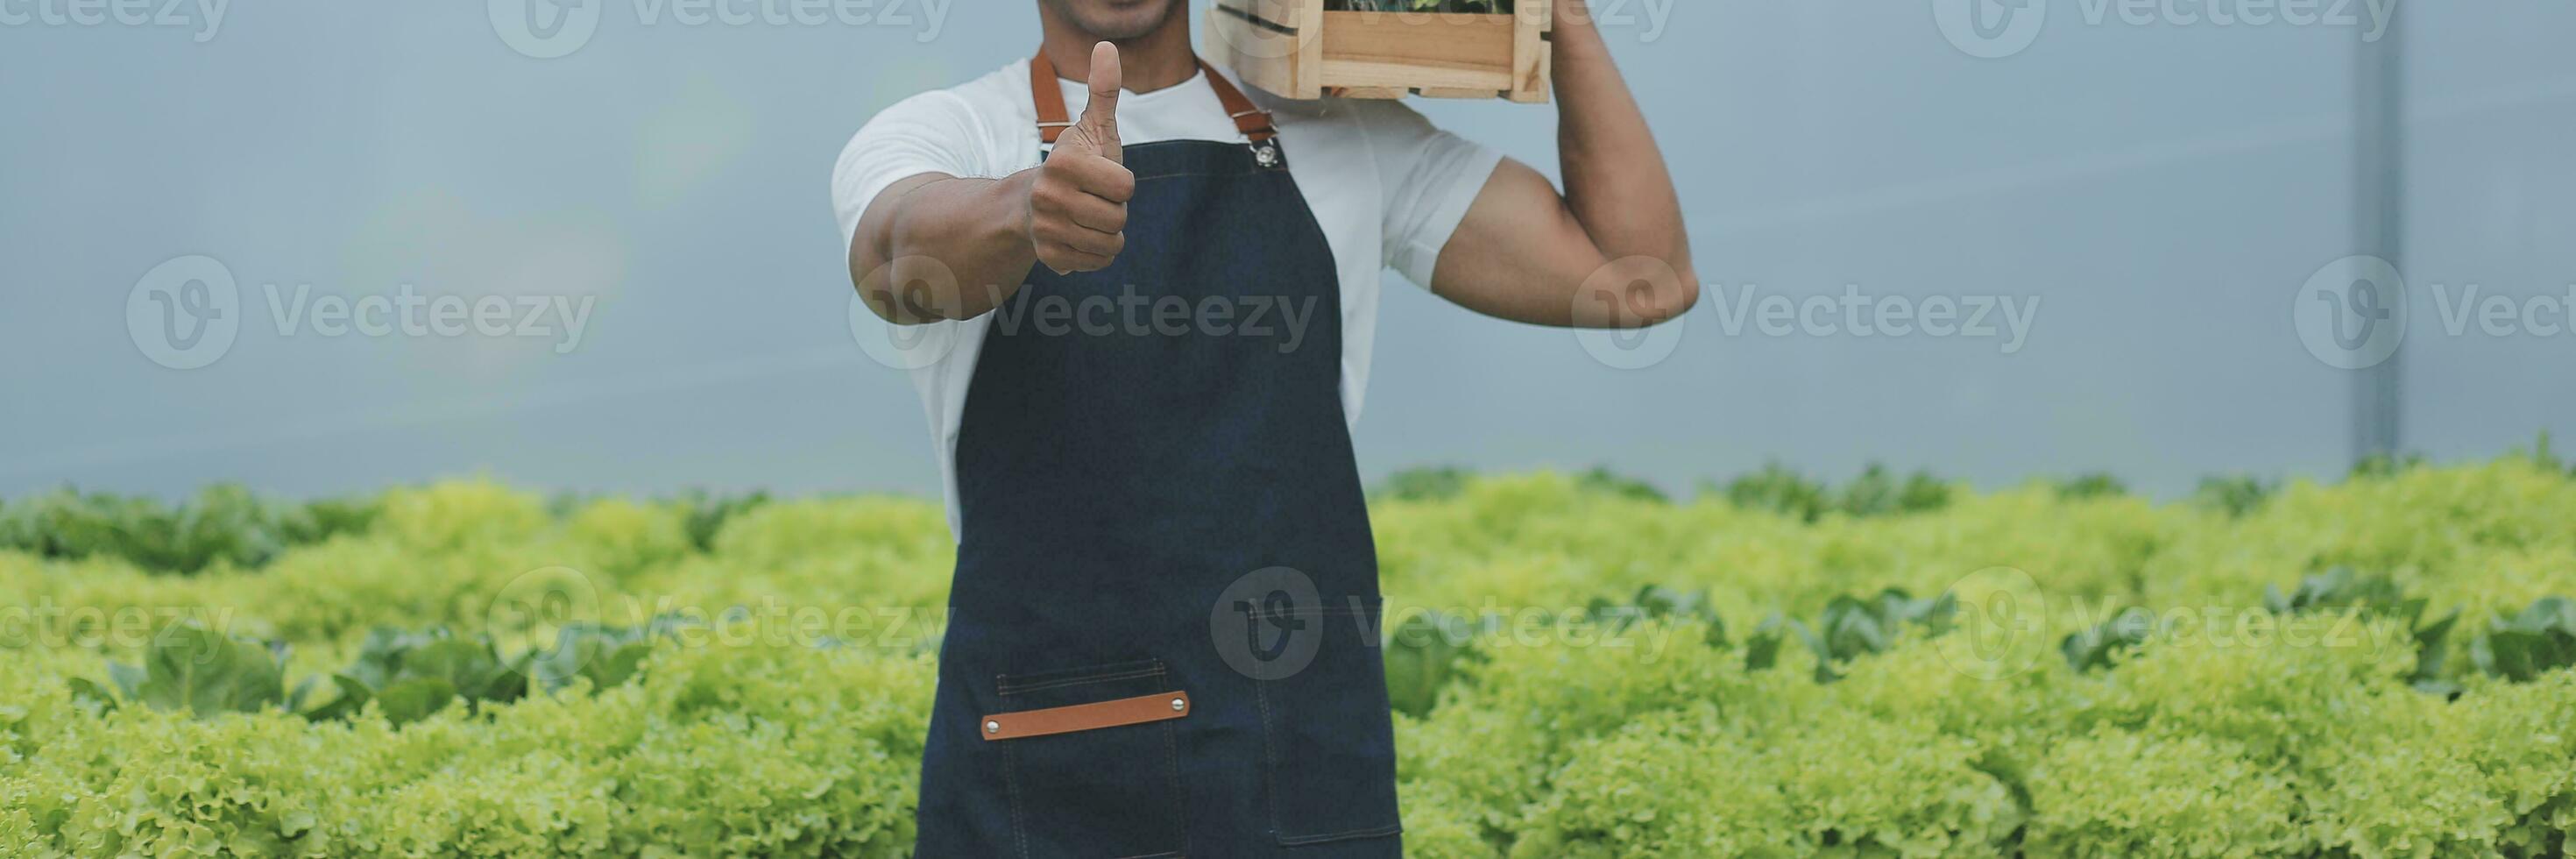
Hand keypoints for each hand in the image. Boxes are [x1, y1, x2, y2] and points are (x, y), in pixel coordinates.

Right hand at [1028, 41, 1134, 274]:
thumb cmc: (1076, 164)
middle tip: (1092, 199)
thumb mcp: (1093, 127)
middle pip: (1119, 217)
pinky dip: (1097, 253)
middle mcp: (1048, 196)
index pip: (1126, 186)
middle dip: (1115, 209)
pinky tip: (1079, 237)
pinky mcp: (1049, 257)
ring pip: (1111, 244)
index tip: (1101, 176)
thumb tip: (1107, 48)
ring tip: (1087, 217)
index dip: (1121, 182)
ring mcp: (1046, 228)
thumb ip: (1104, 91)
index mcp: (1064, 162)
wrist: (1031, 203)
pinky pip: (1098, 262)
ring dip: (1109, 233)